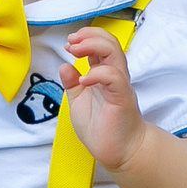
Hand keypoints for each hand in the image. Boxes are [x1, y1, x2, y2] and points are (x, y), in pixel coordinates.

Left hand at [60, 29, 146, 169]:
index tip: (69, 42)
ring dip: (93, 45)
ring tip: (75, 50)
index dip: (85, 38)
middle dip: (89, 35)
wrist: (119, 151)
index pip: (100, 45)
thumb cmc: (102, 128)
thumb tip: (64, 66)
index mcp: (103, 75)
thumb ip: (72, 84)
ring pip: (114, 53)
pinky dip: (97, 73)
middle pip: (109, 42)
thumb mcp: (78, 102)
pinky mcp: (122, 97)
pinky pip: (113, 77)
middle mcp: (114, 75)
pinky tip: (83, 79)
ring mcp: (120, 85)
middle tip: (72, 41)